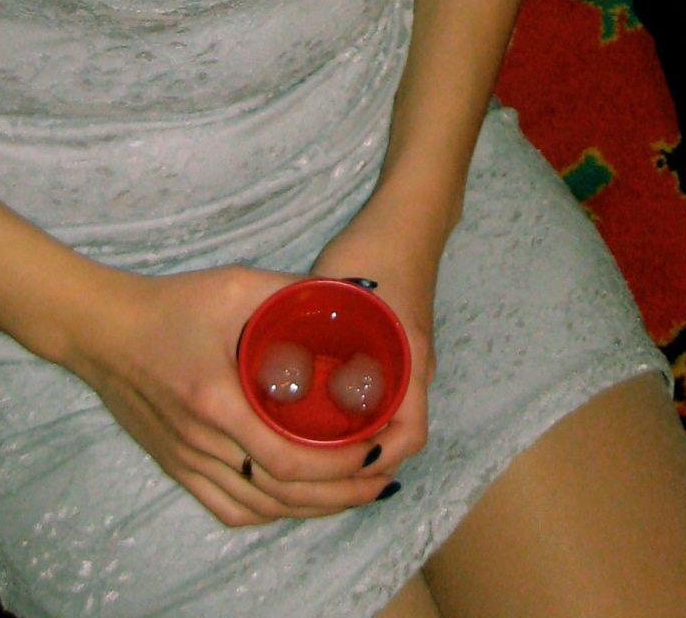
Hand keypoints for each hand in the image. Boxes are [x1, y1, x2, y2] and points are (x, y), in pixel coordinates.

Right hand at [65, 260, 394, 527]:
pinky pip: (228, 508)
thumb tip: (350, 292)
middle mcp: (201, 443)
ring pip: (258, 508)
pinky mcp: (176, 468)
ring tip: (352, 491)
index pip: (287, 459)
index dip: (338, 465)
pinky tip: (295, 500)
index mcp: (216, 402)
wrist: (103, 331)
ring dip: (311, 508)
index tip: (375, 448)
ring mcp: (185, 462)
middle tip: (381, 478)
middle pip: (280, 495)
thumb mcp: (234, 286)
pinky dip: (269, 511)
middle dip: (339, 494)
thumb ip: (290, 292)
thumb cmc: (170, 305)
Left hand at [310, 188, 446, 482]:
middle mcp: (416, 371)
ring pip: (387, 417)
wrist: (405, 217)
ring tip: (304, 446)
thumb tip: (269, 372)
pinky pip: (383, 396)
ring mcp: (410, 360)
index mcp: (412, 364)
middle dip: (358, 461)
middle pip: (395, 435)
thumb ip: (310, 329)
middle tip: (306, 467)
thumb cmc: (375, 253)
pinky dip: (357, 413)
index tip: (331, 466)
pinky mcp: (399, 348)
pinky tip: (316, 408)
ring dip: (355, 438)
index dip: (374, 462)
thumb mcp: (341, 293)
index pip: (408, 437)